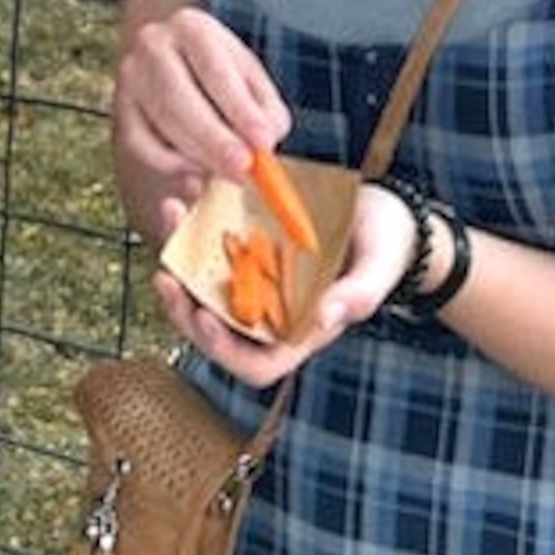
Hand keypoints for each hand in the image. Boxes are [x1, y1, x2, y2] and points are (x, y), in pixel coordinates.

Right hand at [113, 7, 291, 244]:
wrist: (177, 57)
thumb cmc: (221, 70)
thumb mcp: (251, 76)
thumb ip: (266, 108)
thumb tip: (263, 145)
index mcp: (191, 26)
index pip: (215, 69)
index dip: (239, 109)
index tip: (263, 141)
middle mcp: (152, 44)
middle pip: (179, 98)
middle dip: (214, 139)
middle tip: (243, 168)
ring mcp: (131, 76)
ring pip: (161, 124)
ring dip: (198, 155)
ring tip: (230, 172)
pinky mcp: (120, 108)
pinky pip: (140, 144)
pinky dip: (169, 164)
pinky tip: (196, 170)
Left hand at [153, 177, 422, 386]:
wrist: (385, 212)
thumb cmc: (388, 247)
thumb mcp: (379, 268)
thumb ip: (358, 295)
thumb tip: (325, 318)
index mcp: (301, 331)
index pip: (254, 364)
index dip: (223, 350)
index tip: (203, 317)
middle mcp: (271, 312)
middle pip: (216, 327)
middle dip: (183, 305)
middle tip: (165, 274)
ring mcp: (258, 280)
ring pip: (206, 284)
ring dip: (181, 257)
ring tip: (171, 213)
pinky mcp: (251, 247)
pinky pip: (214, 245)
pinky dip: (198, 223)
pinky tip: (191, 191)